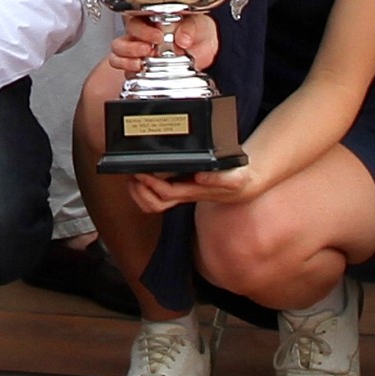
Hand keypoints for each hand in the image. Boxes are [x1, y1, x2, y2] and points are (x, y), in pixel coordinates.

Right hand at [109, 14, 218, 75]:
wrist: (204, 48)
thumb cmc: (197, 29)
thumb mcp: (199, 23)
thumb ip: (190, 28)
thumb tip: (182, 38)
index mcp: (150, 16)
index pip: (135, 19)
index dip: (143, 30)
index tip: (157, 36)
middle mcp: (140, 33)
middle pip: (121, 36)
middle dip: (132, 46)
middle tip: (149, 50)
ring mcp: (137, 50)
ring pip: (117, 52)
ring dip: (126, 58)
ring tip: (142, 62)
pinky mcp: (138, 67)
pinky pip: (123, 68)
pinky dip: (127, 69)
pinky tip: (140, 70)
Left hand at [127, 162, 259, 212]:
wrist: (242, 185)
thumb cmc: (237, 181)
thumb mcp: (234, 178)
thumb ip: (219, 178)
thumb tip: (200, 176)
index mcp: (193, 191)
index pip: (166, 192)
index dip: (152, 183)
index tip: (142, 171)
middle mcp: (182, 195)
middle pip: (153, 204)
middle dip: (139, 191)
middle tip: (133, 174)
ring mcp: (178, 192)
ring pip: (151, 203)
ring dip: (137, 192)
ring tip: (132, 175)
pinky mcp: (177, 186)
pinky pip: (154, 195)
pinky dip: (143, 187)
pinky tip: (141, 173)